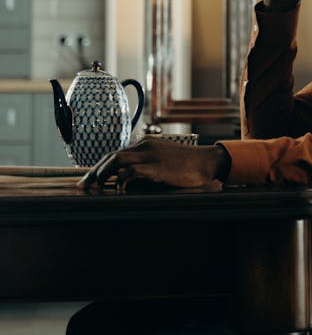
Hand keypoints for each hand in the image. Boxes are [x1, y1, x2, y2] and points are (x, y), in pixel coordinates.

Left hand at [79, 139, 226, 191]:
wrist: (205, 162)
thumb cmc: (186, 164)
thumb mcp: (163, 160)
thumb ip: (146, 166)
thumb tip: (127, 180)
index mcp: (145, 144)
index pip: (116, 153)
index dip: (99, 166)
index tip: (88, 179)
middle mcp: (145, 147)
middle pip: (111, 156)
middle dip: (94, 171)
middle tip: (83, 185)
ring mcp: (150, 156)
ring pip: (117, 161)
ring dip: (102, 174)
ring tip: (94, 187)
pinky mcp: (156, 167)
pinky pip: (132, 172)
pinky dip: (121, 180)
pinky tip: (117, 190)